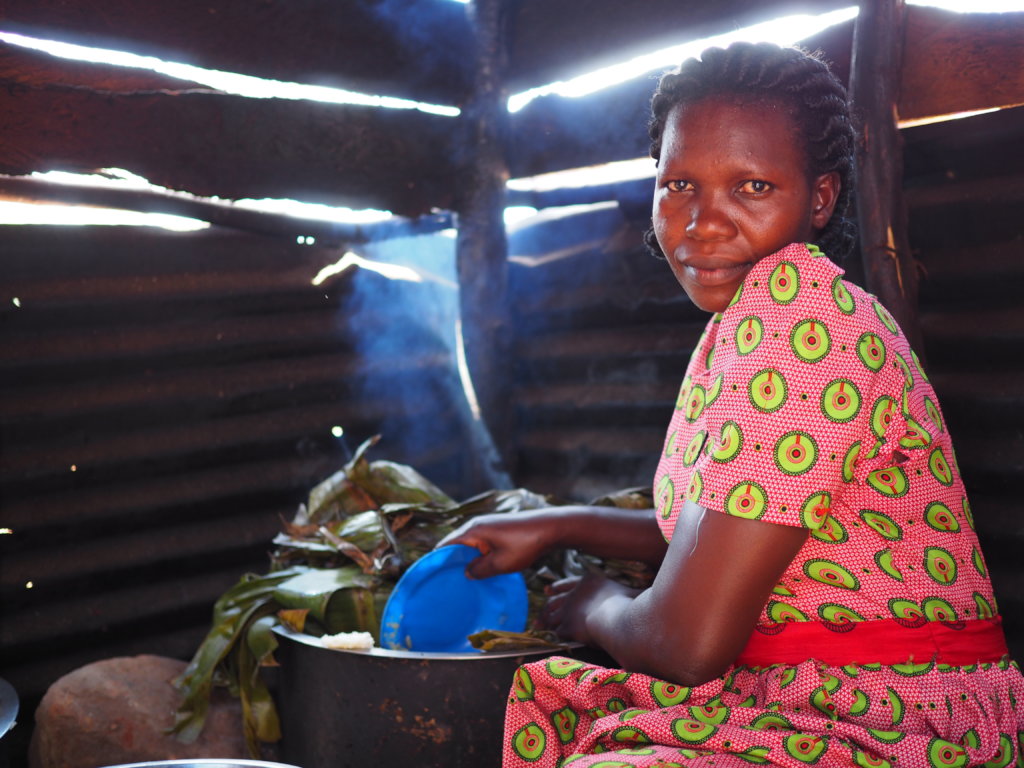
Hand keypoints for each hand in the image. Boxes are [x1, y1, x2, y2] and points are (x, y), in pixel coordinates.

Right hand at [436, 510, 556, 578]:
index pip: (446, 545)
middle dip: (451, 562)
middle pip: (456, 545)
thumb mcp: (500, 564)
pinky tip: (481, 570)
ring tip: (462, 580)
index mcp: (473, 530)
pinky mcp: (498, 530)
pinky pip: (481, 545)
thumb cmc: (524, 545)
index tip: (432, 576)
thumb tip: (466, 573)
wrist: (550, 528)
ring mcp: (488, 526)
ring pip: (470, 546)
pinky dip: (478, 556)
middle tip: (446, 582)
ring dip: (467, 560)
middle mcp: (477, 525)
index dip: (437, 560)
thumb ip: (479, 570)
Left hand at [540, 571, 636, 645]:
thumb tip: (647, 593)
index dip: (557, 587)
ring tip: (539, 626)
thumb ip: (635, 594)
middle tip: (539, 614)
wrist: (617, 616)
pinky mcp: (567, 626)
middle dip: (546, 607)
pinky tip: (551, 639)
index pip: (569, 583)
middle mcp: (575, 593)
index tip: (548, 590)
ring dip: (545, 622)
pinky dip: (553, 635)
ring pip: (552, 616)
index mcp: (589, 581)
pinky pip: (557, 632)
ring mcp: (569, 609)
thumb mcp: (633, 593)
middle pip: (555, 600)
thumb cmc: (630, 604)